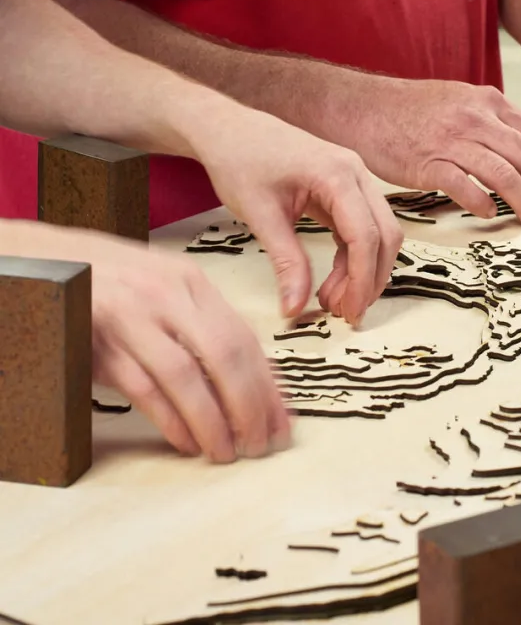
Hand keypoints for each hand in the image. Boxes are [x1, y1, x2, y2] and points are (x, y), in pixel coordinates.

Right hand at [5, 222, 291, 462]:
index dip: (268, 385)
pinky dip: (169, 419)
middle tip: (260, 444)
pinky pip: (142, 388)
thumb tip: (249, 378)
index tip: (283, 421)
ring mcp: (131, 317)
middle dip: (249, 406)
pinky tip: (186, 442)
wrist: (44, 262)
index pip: (244, 337)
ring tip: (226, 452)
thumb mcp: (165, 289)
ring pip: (185, 377)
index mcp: (190, 282)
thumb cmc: (113, 280)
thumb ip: (202, 325)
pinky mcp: (97, 341)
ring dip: (211, 421)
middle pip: (224, 356)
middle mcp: (166, 295)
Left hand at [189, 108, 402, 326]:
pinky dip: (353, 258)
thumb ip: (285, 262)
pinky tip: (334, 281)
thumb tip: (295, 308)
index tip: (346, 312)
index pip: (365, 235)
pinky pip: (362, 228)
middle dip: (371, 279)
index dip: (361, 279)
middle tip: (346, 314)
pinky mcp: (345, 189)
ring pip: (379, 233)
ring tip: (334, 302)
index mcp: (336, 174)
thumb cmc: (240, 160)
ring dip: (365, 271)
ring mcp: (354, 179)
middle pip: (385, 235)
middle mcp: (355, 173)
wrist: (228, 130)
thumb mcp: (260, 215)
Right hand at [343, 78, 520, 224]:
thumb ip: (488, 120)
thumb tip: (513, 149)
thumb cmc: (408, 110)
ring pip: (505, 175)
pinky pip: (467, 188)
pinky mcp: (428, 164)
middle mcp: (475, 119)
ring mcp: (452, 141)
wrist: (365, 108)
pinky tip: (487, 213)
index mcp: (487, 102)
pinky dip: (483, 204)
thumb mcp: (459, 100)